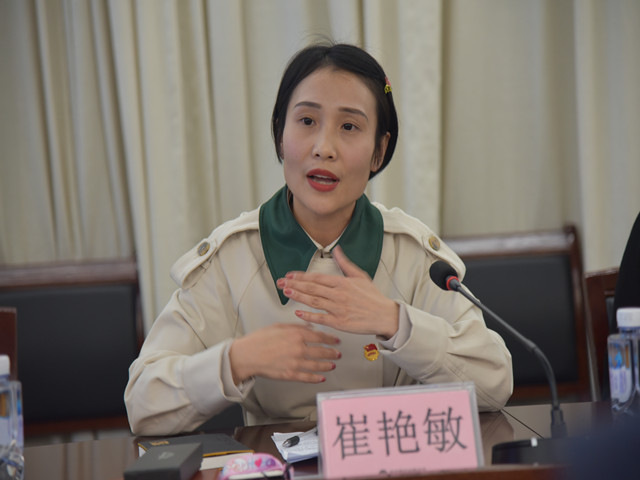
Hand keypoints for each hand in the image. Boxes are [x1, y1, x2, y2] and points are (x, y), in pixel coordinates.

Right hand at [229, 323, 340, 383]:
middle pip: (322, 352)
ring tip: (332, 365)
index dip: (331, 339)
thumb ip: (297, 326)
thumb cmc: (260, 339)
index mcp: (297, 334)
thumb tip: (310, 327)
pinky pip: (307, 377)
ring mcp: (295, 363)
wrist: (248, 355)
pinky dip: (316, 378)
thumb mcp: (280, 326)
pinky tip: (321, 377)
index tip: (336, 341)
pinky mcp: (290, 375)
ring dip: (327, 365)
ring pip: (317, 365)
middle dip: (332, 353)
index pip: (320, 337)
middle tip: (337, 353)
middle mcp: (299, 349)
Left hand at [276, 246, 399, 338]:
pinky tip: (298, 312)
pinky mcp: (340, 322)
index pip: (317, 277)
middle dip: (294, 284)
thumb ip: (345, 263)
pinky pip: (321, 318)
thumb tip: (337, 249)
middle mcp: (339, 294)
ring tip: (286, 292)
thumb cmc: (373, 297)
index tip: (289, 275)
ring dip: (299, 296)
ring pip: (314, 301)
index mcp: (342, 283)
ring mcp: (339, 309)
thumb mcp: (360, 276)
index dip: (301, 276)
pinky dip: (309, 316)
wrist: (384, 315)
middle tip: (281, 282)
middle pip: (312, 288)